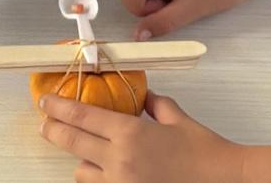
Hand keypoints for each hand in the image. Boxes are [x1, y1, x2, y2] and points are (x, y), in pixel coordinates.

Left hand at [40, 92, 244, 182]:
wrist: (224, 180)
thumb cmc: (204, 153)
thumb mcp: (177, 118)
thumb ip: (155, 104)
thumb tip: (143, 96)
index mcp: (130, 134)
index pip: (82, 116)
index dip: (58, 107)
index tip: (46, 102)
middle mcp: (119, 161)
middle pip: (72, 142)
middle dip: (54, 131)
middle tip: (46, 124)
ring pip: (81, 172)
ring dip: (82, 162)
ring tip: (90, 155)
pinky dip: (99, 180)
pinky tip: (108, 173)